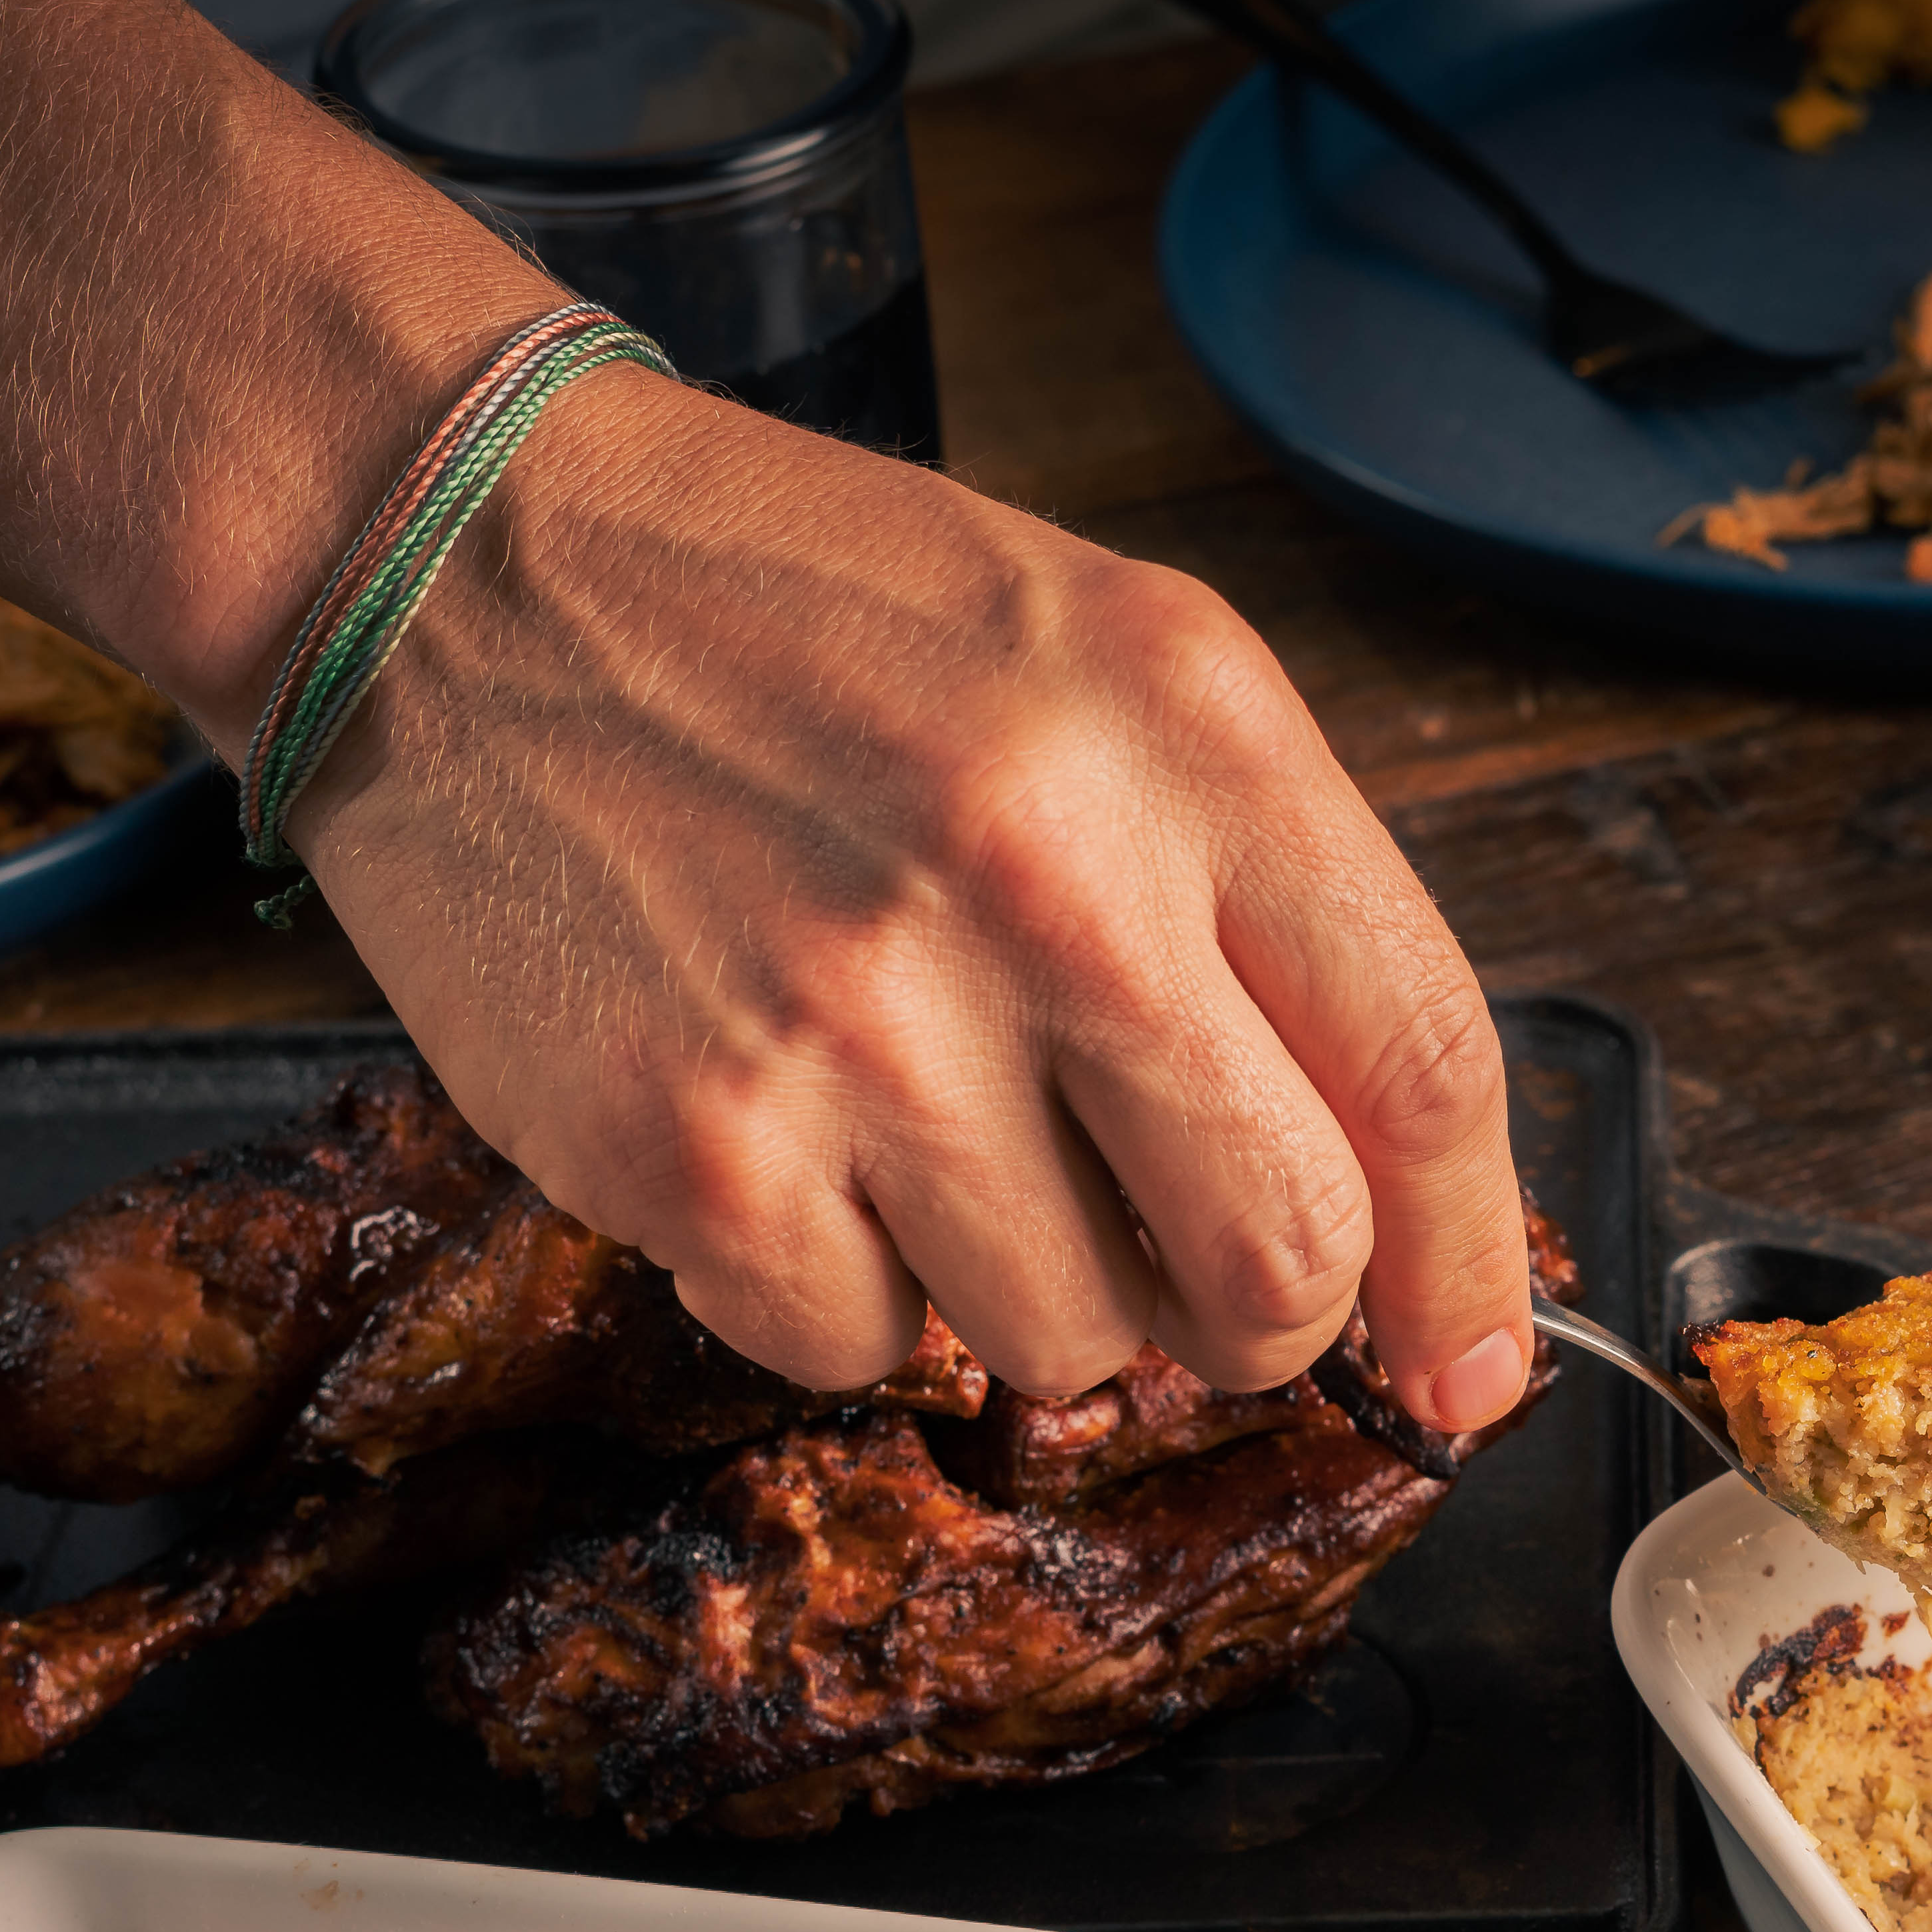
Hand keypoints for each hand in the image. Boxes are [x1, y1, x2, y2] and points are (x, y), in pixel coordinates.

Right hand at [287, 371, 1533, 1422]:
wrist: (462, 561)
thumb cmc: (800, 624)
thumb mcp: (1099, 671)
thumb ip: (1265, 917)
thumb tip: (1396, 1231)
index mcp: (1187, 732)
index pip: (1422, 1066)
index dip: (1466, 1263)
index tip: (1469, 1369)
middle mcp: (1048, 874)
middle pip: (1280, 1255)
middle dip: (1259, 1316)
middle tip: (1184, 1270)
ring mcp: (864, 1022)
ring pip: (1074, 1339)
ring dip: (1026, 1285)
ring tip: (920, 1119)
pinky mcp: (697, 1146)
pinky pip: (858, 1347)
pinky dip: (836, 1286)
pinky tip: (781, 1125)